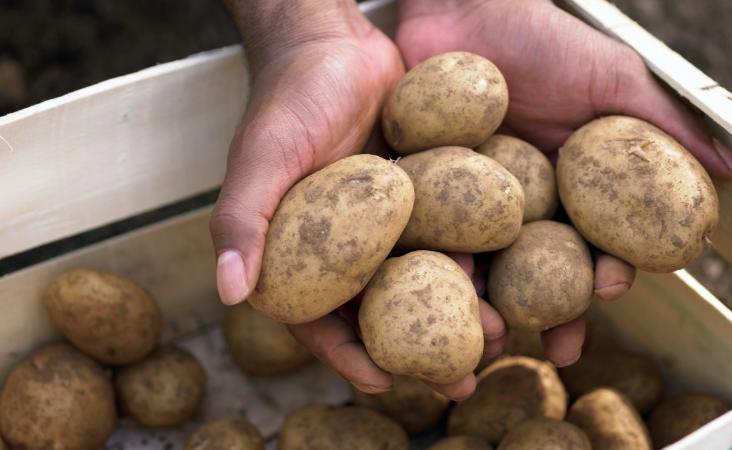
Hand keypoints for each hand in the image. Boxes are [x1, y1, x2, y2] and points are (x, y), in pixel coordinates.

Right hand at [213, 0, 505, 398]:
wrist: (335, 41)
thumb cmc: (289, 97)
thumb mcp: (261, 157)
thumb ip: (241, 220)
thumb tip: (228, 293)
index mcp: (295, 251)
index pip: (316, 319)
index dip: (347, 356)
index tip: (386, 383)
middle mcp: (341, 245)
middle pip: (380, 311)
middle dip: (418, 350)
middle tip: (460, 380)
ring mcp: (382, 223)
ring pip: (419, 280)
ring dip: (454, 311)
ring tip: (496, 335)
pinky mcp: (417, 196)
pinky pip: (444, 235)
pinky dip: (470, 258)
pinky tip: (503, 277)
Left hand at [395, 0, 731, 365]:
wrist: (463, 5)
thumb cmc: (542, 38)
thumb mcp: (612, 79)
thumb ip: (665, 126)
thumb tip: (728, 175)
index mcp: (572, 188)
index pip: (595, 243)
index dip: (607, 271)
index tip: (612, 285)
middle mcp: (523, 204)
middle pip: (541, 273)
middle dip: (554, 314)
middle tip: (559, 347)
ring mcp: (470, 203)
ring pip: (486, 266)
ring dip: (494, 306)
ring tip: (495, 334)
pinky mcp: (424, 193)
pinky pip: (431, 236)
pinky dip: (436, 267)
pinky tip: (444, 288)